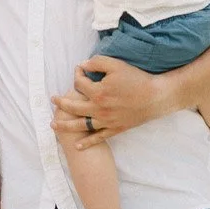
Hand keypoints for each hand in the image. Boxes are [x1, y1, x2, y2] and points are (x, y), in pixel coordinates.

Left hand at [51, 57, 165, 144]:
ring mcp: (106, 121)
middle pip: (73, 107)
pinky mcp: (116, 129)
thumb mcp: (116, 65)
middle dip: (61, 103)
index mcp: (98, 93)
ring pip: (81, 125)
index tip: (79, 70)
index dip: (77, 75)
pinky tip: (78, 146)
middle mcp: (99, 109)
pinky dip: (87, 142)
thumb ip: (97, 63)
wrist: (156, 97)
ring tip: (54, 125)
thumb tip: (83, 65)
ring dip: (66, 125)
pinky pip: (98, 137)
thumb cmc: (137, 79)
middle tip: (53, 100)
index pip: (79, 84)